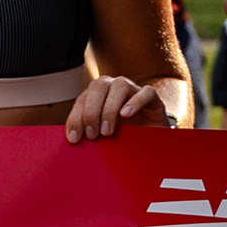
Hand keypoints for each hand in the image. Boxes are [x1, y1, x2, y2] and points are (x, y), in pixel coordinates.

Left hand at [65, 75, 182, 140]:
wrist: (152, 139)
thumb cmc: (123, 136)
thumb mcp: (103, 136)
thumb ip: (89, 133)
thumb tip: (73, 142)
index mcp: (98, 95)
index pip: (82, 99)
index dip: (75, 118)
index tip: (74, 138)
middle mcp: (114, 87)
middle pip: (98, 86)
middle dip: (91, 112)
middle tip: (92, 135)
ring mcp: (134, 90)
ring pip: (120, 85)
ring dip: (110, 108)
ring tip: (107, 131)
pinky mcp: (153, 98)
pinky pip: (146, 92)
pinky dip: (135, 102)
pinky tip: (126, 115)